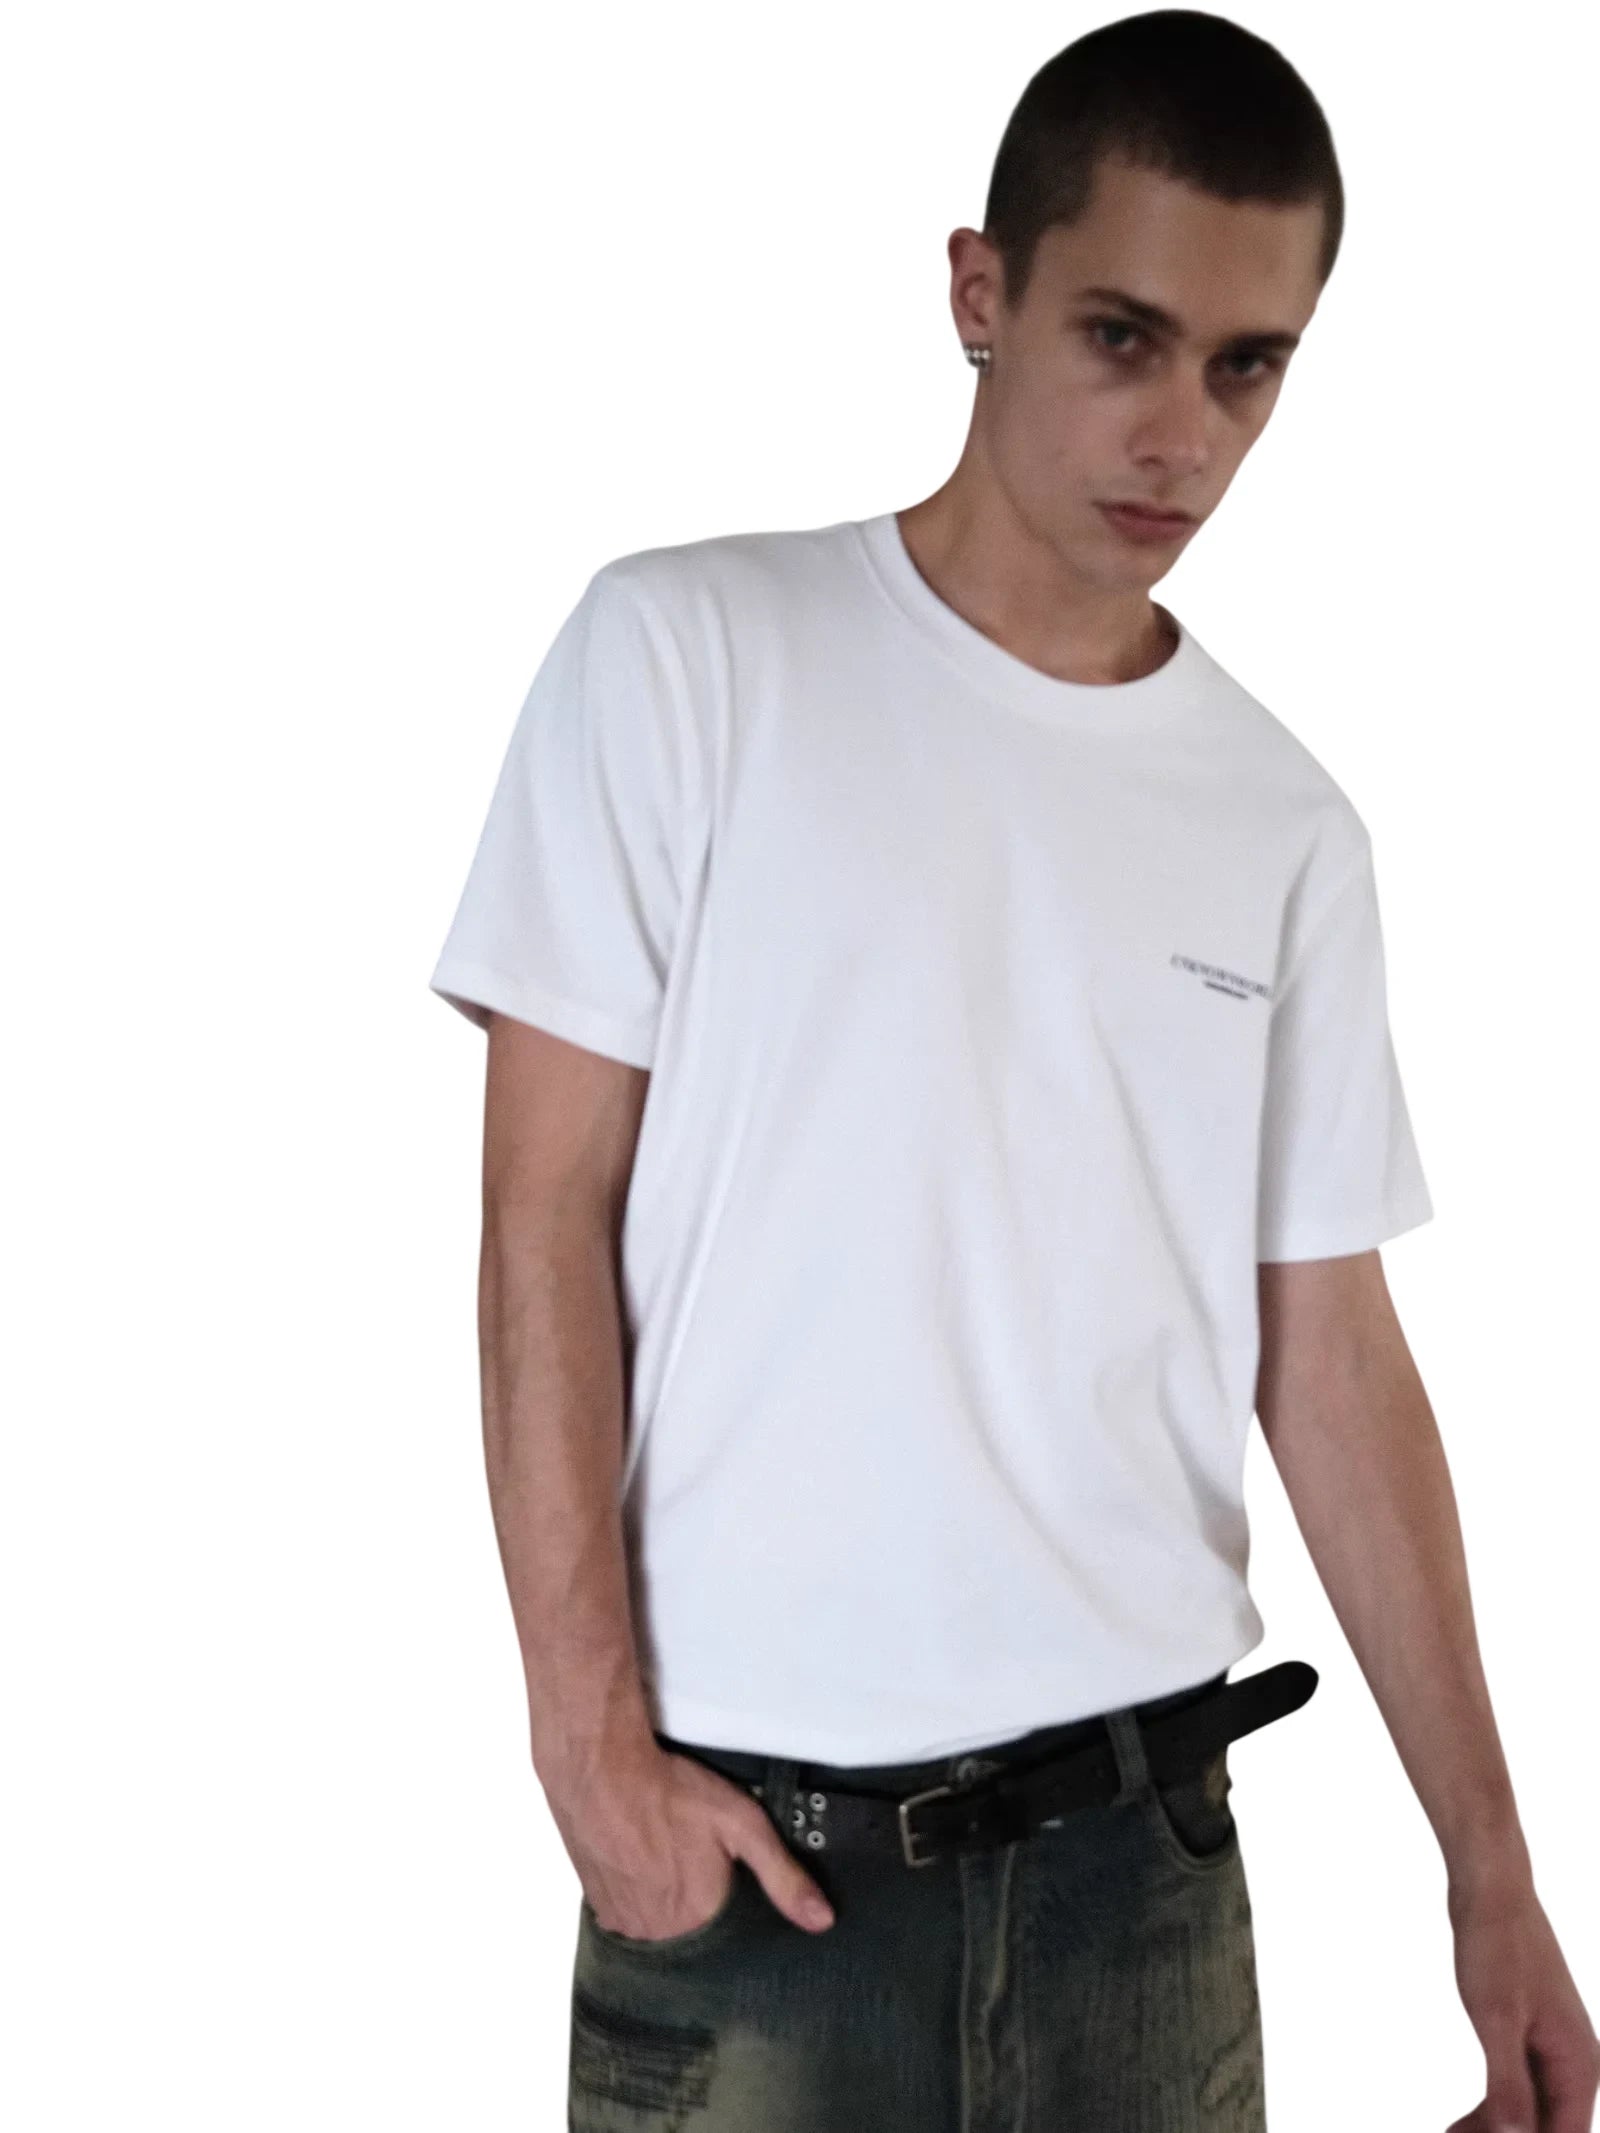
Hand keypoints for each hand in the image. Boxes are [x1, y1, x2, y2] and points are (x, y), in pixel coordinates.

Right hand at [547, 1738, 835, 1941]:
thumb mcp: (742, 1824)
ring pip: (658, 1928)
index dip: (731, 1906)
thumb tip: (822, 1920)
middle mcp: (660, 1934)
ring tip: (668, 1864)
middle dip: (698, 1906)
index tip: (729, 1883)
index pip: (729, 1935)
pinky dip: (638, 1899)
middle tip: (695, 1863)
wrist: (600, 1769)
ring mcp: (625, 1924)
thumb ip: (783, 1876)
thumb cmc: (671, 1792)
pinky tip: (642, 1867)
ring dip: (666, 1906)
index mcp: (700, 1919)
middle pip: (692, 1934)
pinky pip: (628, 1918)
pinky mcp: (599, 1908)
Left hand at [1444, 1874, 1599, 2132]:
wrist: (1492, 1889)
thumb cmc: (1497, 1945)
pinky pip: (1521, 2086)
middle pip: (1550, 2129)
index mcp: (1578, 2066)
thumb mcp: (1496, 2018)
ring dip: (1499, 2132)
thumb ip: (1508, 2083)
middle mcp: (1574, 2063)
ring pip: (1534, 2112)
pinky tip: (1464, 2121)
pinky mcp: (1530, 2034)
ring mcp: (1553, 2048)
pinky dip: (1496, 2107)